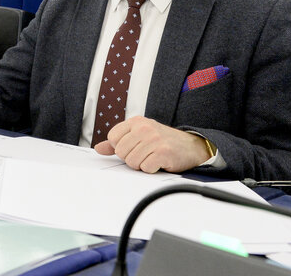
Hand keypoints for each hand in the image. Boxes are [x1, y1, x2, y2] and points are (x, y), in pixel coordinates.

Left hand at [94, 116, 210, 172]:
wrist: (191, 146)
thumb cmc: (162, 141)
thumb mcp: (139, 136)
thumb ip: (117, 142)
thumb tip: (98, 148)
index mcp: (136, 121)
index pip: (113, 138)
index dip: (120, 147)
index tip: (133, 147)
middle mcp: (144, 127)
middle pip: (121, 152)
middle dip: (131, 158)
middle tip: (145, 154)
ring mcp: (154, 139)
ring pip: (132, 162)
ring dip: (142, 164)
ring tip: (152, 157)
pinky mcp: (163, 152)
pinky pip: (145, 168)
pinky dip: (151, 169)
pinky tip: (159, 162)